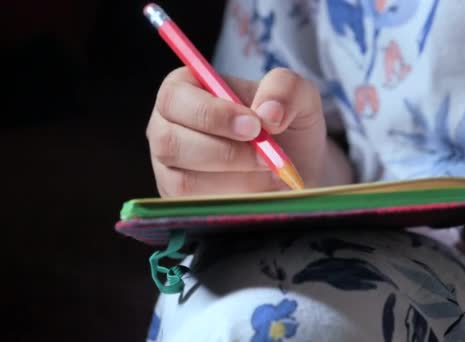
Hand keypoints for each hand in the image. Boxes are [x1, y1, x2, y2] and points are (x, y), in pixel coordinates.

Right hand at [146, 67, 352, 196]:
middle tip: (266, 156)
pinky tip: (258, 191)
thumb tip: (268, 111)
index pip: (174, 98)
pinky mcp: (178, 201)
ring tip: (268, 172)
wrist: (297, 166)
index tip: (253, 126)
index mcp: (184, 89)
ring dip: (233, 180)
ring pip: (183, 181)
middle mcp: (166, 128)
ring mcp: (168, 168)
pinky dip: (232, 202)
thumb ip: (285, 88)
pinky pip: (194, 208)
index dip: (211, 114)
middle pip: (170, 143)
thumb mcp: (298, 95)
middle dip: (224, 153)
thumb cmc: (287, 124)